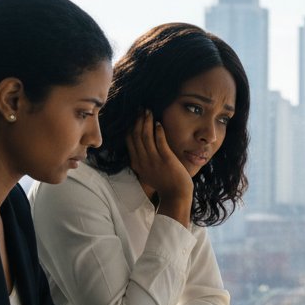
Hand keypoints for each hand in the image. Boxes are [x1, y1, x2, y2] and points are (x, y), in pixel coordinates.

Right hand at [127, 110, 192, 226]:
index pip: (129, 141)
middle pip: (136, 136)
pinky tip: (158, 123)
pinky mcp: (166, 160)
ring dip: (146, 122)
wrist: (176, 195)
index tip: (134, 117)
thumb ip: (143, 161)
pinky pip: (159, 142)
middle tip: (141, 109)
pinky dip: (157, 131)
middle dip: (138, 120)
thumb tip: (141, 148)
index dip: (131, 126)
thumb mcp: (148, 172)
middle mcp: (143, 161)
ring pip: (146, 137)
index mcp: (137, 164)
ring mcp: (154, 160)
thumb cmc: (165, 183)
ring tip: (148, 111)